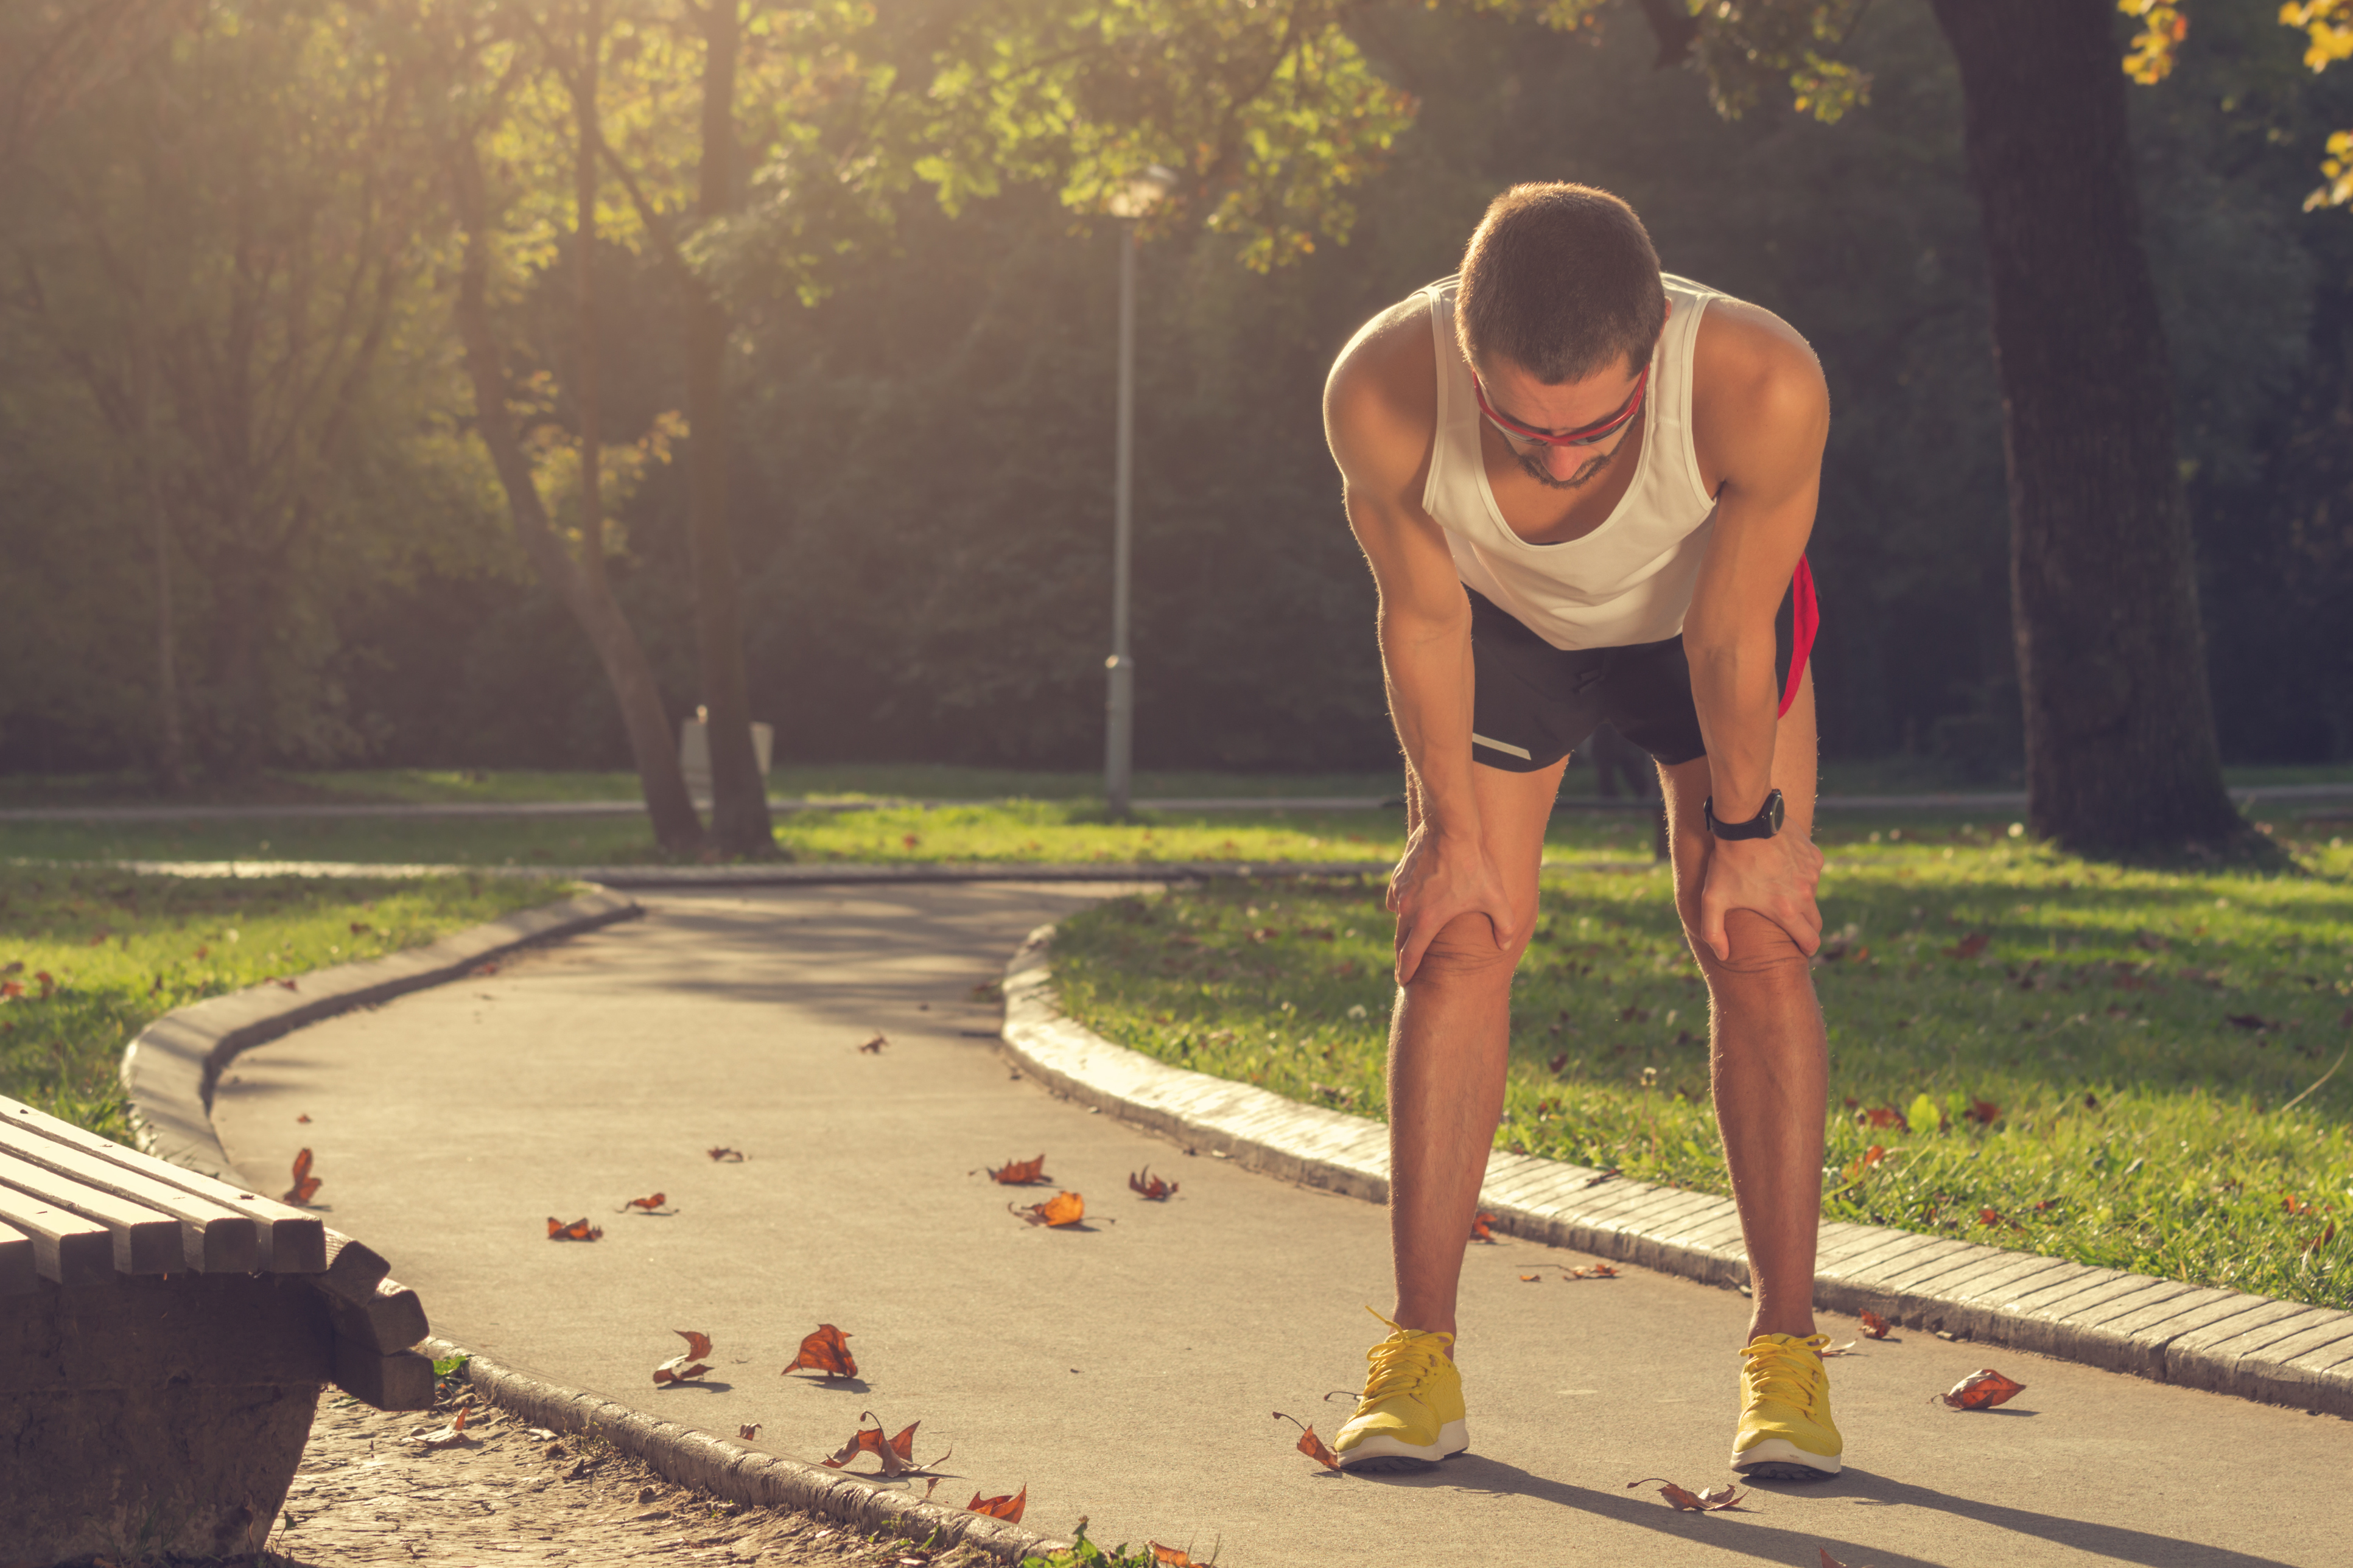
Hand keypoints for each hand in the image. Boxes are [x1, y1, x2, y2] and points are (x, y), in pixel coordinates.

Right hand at [1387, 822, 1515, 983]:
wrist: (1451, 827)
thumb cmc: (1474, 864)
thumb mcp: (1495, 897)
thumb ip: (1503, 924)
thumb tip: (1505, 944)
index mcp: (1428, 920)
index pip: (1411, 955)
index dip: (1406, 971)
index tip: (1404, 982)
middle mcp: (1408, 909)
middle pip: (1399, 940)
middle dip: (1402, 957)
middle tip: (1405, 968)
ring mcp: (1400, 891)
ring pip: (1397, 918)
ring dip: (1402, 931)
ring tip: (1409, 938)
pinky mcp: (1398, 875)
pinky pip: (1395, 898)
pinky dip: (1399, 907)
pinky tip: (1408, 905)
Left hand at [1696, 830, 1823, 962]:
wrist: (1744, 820)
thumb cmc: (1727, 861)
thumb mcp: (1712, 899)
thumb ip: (1713, 932)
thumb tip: (1723, 956)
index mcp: (1785, 910)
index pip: (1810, 941)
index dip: (1806, 949)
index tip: (1801, 949)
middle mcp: (1804, 894)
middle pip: (1815, 921)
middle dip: (1806, 928)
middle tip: (1791, 927)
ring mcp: (1811, 873)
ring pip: (1812, 895)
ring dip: (1801, 898)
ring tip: (1778, 891)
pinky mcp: (1814, 855)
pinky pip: (1811, 873)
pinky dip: (1801, 875)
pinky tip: (1781, 867)